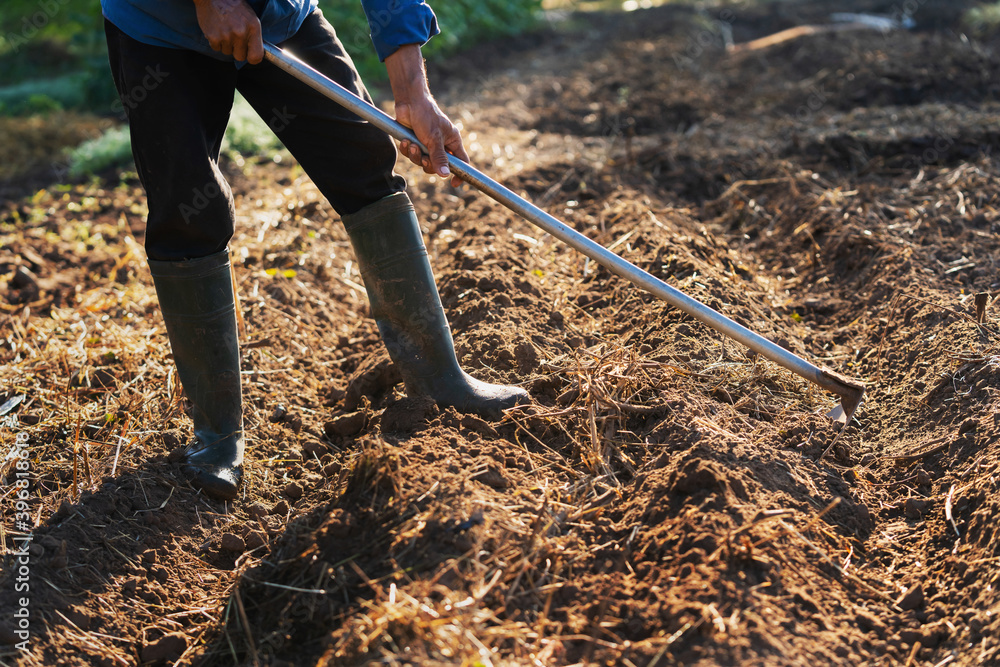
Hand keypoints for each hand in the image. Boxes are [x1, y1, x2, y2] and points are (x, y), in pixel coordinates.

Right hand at [193, 0, 263, 63]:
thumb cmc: (233, 5)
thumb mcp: (250, 17)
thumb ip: (254, 35)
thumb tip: (256, 55)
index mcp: (253, 27)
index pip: (256, 56)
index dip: (252, 58)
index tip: (249, 56)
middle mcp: (241, 32)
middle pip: (240, 57)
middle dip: (237, 50)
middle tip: (234, 38)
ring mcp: (226, 35)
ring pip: (227, 52)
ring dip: (226, 44)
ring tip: (224, 30)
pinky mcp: (213, 37)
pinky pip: (216, 48)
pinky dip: (216, 41)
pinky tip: (217, 30)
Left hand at [385, 45, 468, 186]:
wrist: (409, 102)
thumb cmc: (426, 115)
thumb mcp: (434, 138)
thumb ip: (439, 158)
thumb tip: (445, 175)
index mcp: (452, 141)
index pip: (461, 162)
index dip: (459, 174)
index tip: (454, 184)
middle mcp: (441, 144)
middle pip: (438, 166)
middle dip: (428, 164)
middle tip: (424, 157)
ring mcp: (428, 144)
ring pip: (423, 161)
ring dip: (416, 156)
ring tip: (413, 144)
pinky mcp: (415, 142)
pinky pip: (412, 155)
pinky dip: (408, 150)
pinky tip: (406, 141)